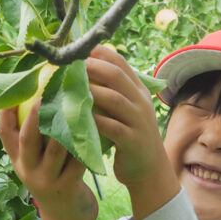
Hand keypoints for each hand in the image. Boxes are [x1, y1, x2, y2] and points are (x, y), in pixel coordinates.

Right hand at [0, 100, 97, 219]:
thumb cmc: (53, 181)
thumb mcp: (37, 163)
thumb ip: (36, 139)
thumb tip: (42, 98)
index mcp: (18, 160)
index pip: (5, 134)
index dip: (5, 112)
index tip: (12, 89)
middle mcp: (29, 170)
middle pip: (28, 139)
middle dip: (35, 116)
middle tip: (43, 94)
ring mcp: (47, 180)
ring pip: (56, 149)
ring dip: (65, 127)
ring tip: (75, 104)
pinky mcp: (68, 187)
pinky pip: (77, 160)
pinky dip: (85, 144)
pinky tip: (94, 127)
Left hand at [86, 46, 180, 219]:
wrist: (149, 169)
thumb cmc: (130, 137)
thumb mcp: (126, 111)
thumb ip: (112, 93)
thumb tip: (84, 73)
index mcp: (138, 91)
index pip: (120, 64)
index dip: (100, 54)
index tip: (79, 50)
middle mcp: (141, 102)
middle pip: (117, 76)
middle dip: (93, 68)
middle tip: (71, 65)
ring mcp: (138, 121)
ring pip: (115, 99)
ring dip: (92, 92)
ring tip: (71, 88)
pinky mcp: (132, 141)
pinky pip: (113, 127)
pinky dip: (96, 121)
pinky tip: (80, 118)